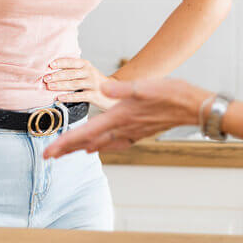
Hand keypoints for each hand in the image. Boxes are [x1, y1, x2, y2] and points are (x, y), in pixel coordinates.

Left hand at [43, 58, 117, 108]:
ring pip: (74, 84)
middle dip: (57, 75)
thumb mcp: (87, 73)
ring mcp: (93, 84)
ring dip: (60, 85)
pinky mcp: (95, 95)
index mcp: (87, 65)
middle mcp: (90, 72)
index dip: (61, 63)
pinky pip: (79, 96)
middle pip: (71, 73)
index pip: (72, 62)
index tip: (50, 65)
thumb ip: (74, 71)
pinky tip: (59, 97)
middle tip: (46, 78)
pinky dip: (68, 97)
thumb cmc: (94, 84)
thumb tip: (53, 72)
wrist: (114, 95)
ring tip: (49, 86)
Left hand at [43, 78, 211, 158]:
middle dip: (67, 149)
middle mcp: (122, 129)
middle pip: (88, 142)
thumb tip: (102, 87)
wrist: (193, 107)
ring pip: (100, 144)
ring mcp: (131, 133)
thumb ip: (121, 88)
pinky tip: (99, 147)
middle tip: (49, 156)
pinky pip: (115, 143)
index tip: (49, 152)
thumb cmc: (170, 95)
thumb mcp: (144, 86)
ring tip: (68, 152)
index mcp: (119, 117)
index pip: (86, 133)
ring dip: (82, 148)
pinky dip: (102, 146)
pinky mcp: (139, 132)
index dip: (65, 143)